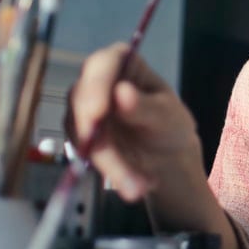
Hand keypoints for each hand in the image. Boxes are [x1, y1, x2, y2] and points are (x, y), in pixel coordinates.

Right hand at [69, 42, 202, 201]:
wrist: (164, 153)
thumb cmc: (169, 123)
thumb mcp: (167, 115)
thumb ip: (145, 106)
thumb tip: (121, 93)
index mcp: (120, 62)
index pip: (101, 65)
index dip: (95, 87)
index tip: (98, 113)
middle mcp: (95, 80)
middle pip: (83, 102)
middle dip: (100, 139)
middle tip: (119, 165)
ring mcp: (82, 108)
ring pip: (81, 133)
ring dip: (108, 164)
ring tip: (137, 186)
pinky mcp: (78, 134)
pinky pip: (83, 153)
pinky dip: (108, 172)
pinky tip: (132, 184)